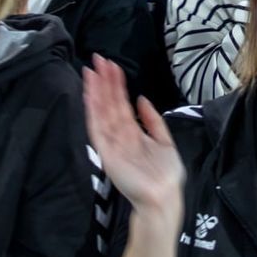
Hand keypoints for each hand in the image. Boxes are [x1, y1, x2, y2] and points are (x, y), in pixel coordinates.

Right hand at [83, 56, 185, 213]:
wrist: (162, 197)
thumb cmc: (165, 174)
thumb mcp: (164, 141)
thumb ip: (153, 120)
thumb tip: (141, 98)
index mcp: (132, 133)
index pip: (121, 104)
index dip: (116, 85)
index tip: (111, 66)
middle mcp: (119, 135)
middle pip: (109, 104)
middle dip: (104, 82)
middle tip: (98, 59)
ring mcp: (111, 143)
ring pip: (102, 112)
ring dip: (96, 91)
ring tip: (92, 70)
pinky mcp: (106, 152)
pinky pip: (97, 128)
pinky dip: (93, 111)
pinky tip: (90, 95)